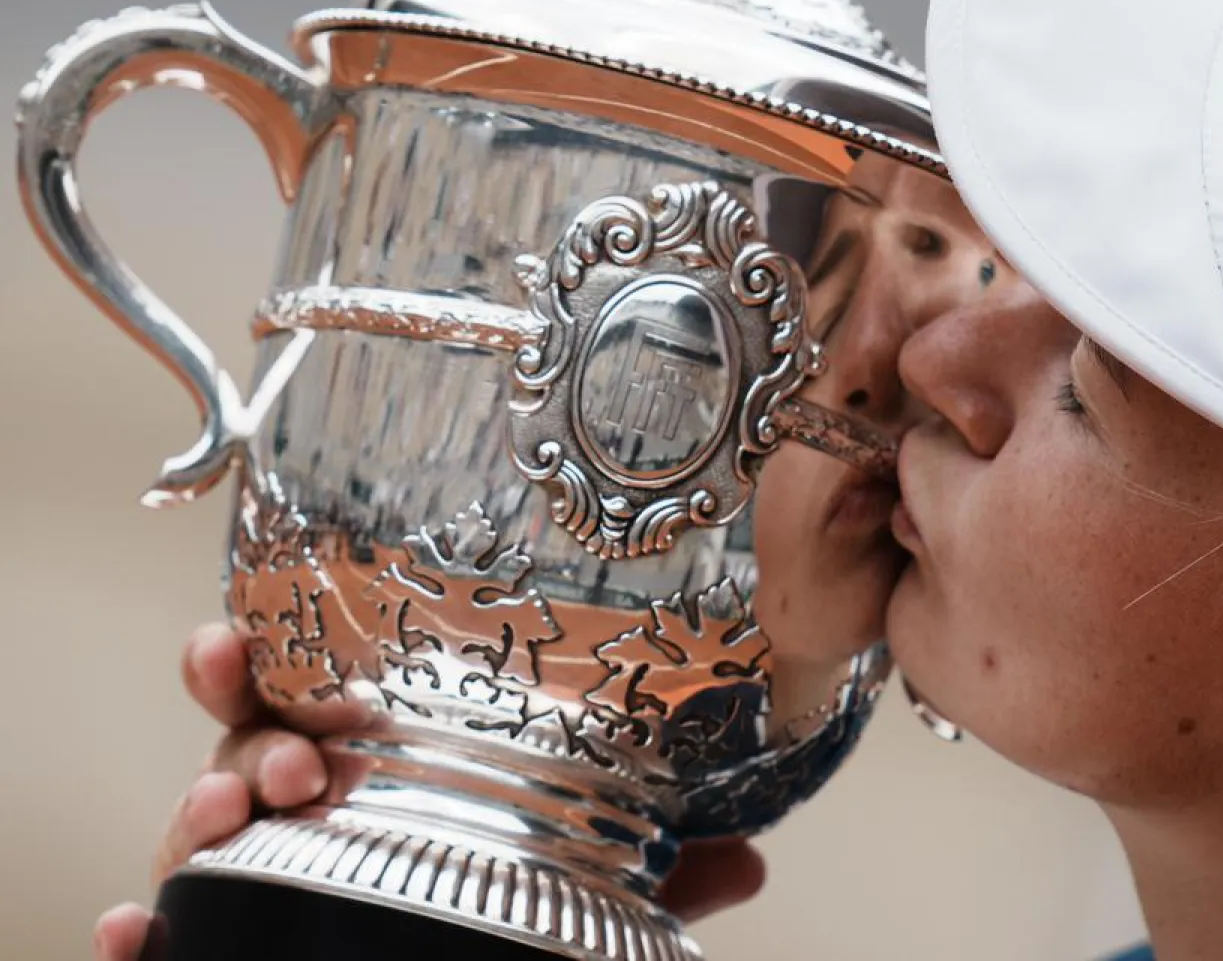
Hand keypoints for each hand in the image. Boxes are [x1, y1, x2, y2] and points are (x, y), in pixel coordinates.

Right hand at [92, 622, 766, 960]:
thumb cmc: (495, 918)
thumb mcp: (575, 893)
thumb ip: (651, 875)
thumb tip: (747, 858)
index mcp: (372, 767)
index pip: (315, 696)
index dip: (274, 661)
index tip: (245, 636)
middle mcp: (304, 809)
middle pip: (246, 749)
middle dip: (248, 736)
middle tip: (294, 757)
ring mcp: (264, 877)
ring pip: (203, 829)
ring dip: (200, 813)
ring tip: (229, 817)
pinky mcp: (231, 944)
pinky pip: (171, 937)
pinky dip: (142, 934)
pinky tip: (132, 931)